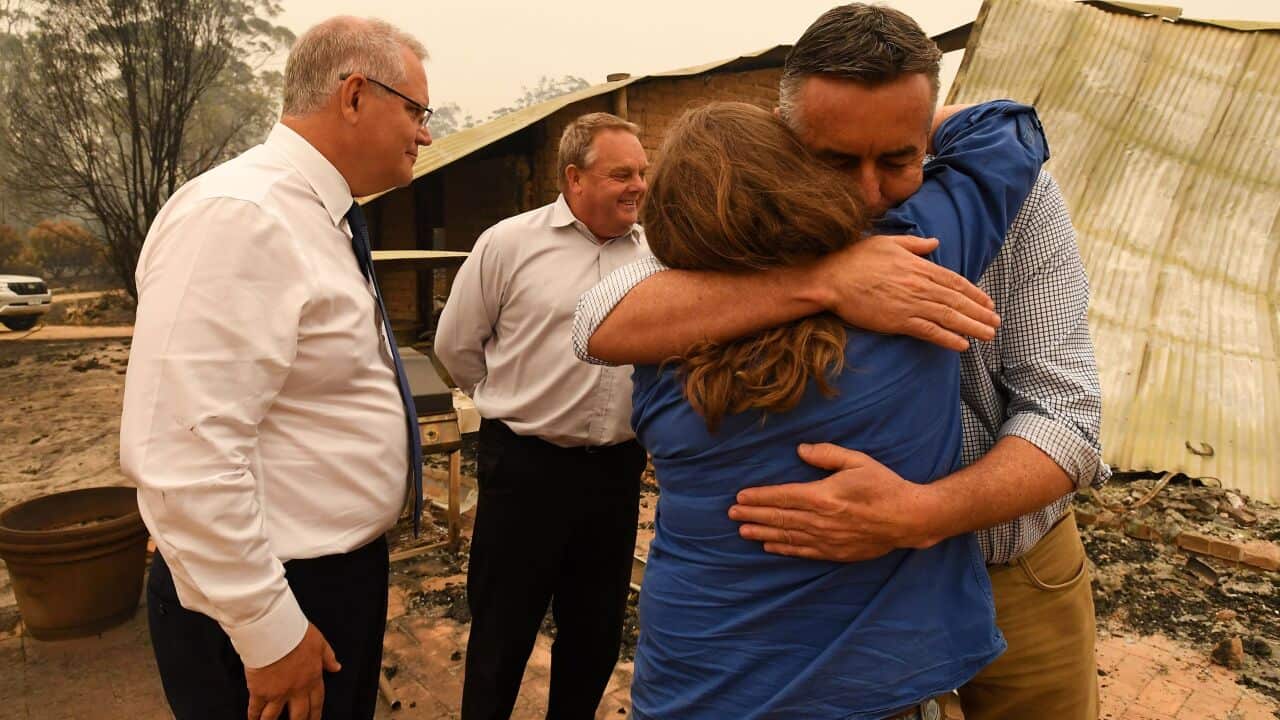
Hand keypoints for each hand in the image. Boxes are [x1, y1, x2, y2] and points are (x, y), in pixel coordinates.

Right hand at [245, 623, 340, 719]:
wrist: (273, 632)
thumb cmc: (295, 633)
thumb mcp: (319, 642)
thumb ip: (328, 657)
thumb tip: (336, 667)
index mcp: (312, 677)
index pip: (317, 702)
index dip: (315, 715)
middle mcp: (297, 689)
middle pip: (299, 715)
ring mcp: (278, 693)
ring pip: (275, 716)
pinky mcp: (260, 691)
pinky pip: (256, 709)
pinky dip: (253, 716)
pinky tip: (253, 719)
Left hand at [728, 443, 945, 561]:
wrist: (910, 518)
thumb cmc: (884, 486)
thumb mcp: (857, 461)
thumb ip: (827, 454)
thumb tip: (801, 450)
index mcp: (824, 496)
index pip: (783, 496)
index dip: (760, 497)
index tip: (740, 497)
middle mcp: (822, 520)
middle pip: (780, 517)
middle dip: (753, 515)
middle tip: (731, 514)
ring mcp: (828, 539)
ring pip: (788, 536)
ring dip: (763, 533)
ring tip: (742, 531)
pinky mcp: (836, 552)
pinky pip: (804, 552)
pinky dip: (784, 549)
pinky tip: (769, 546)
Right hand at [813, 234, 997, 350]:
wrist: (832, 278)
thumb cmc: (855, 258)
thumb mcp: (888, 242)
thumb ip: (915, 244)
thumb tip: (935, 242)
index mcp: (919, 266)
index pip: (954, 281)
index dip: (975, 293)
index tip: (988, 302)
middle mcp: (920, 285)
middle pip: (957, 301)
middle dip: (980, 312)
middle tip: (996, 322)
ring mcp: (910, 304)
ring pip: (949, 317)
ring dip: (972, 326)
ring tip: (988, 335)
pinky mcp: (898, 321)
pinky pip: (929, 331)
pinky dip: (948, 338)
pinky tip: (962, 345)